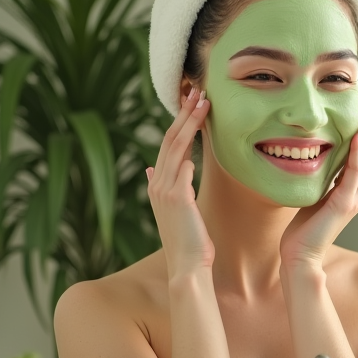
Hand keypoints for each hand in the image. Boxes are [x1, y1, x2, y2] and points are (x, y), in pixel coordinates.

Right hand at [147, 88, 214, 272]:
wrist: (188, 267)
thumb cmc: (190, 240)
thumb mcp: (176, 210)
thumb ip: (167, 187)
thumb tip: (154, 169)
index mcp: (158, 184)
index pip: (169, 144)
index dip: (181, 121)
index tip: (194, 102)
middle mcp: (157, 184)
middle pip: (170, 139)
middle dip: (184, 113)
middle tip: (198, 90)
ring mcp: (164, 191)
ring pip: (175, 147)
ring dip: (189, 123)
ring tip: (203, 102)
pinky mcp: (176, 199)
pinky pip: (182, 169)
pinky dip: (189, 152)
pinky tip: (201, 135)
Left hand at [279, 103, 357, 269]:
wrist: (300, 255)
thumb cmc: (304, 229)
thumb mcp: (317, 196)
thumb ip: (326, 181)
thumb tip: (322, 161)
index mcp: (353, 192)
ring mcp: (354, 198)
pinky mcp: (343, 204)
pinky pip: (353, 173)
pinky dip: (356, 153)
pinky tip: (356, 136)